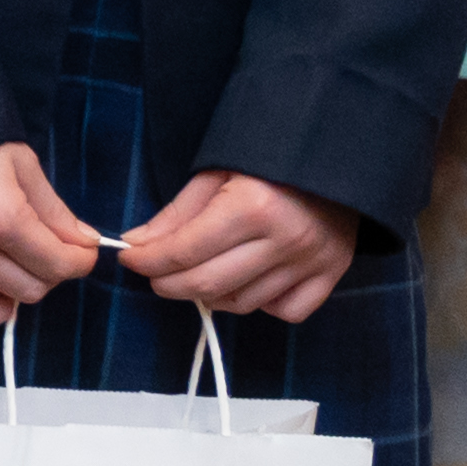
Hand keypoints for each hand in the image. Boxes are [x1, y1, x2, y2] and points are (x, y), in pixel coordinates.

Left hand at [120, 168, 359, 325]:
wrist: (338, 154)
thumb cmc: (270, 159)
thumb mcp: (218, 171)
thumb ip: (177, 214)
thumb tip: (136, 245)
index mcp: (252, 206)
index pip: (184, 252)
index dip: (147, 261)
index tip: (129, 258)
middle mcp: (284, 239)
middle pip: (208, 284)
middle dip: (168, 284)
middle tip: (155, 275)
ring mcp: (312, 261)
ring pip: (243, 303)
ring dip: (210, 295)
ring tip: (198, 275)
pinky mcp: (332, 274)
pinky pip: (287, 311)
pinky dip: (262, 305)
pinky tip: (248, 283)